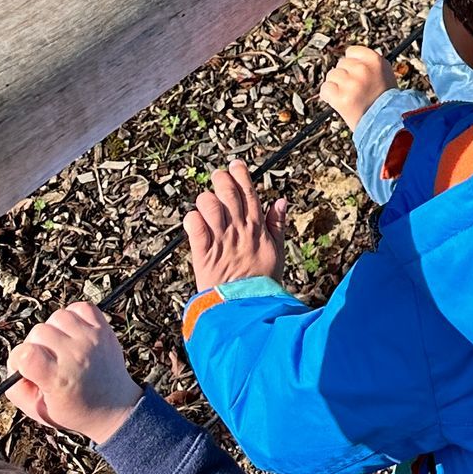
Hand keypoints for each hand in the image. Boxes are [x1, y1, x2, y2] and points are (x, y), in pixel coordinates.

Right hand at [8, 301, 141, 444]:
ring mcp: (92, 339)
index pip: (26, 354)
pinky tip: (72, 334)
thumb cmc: (73, 409)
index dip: (17, 359)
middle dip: (34, 346)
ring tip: (59, 347)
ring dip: (53, 330)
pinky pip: (81, 307)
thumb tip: (12, 363)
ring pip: (57, 316)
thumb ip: (16, 389)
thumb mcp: (38, 411)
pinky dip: (73, 316)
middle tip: (44, 361)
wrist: (114, 407)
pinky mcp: (103, 329)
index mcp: (59, 379)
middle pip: (39, 332)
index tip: (24, 368)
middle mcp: (76, 355)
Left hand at [186, 160, 287, 293]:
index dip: (241, 174)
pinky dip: (191, 220)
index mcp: (256, 227)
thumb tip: (281, 200)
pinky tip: (193, 221)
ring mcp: (221, 240)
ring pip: (209, 205)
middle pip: (228, 191)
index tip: (235, 165)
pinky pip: (194, 227)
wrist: (247, 308)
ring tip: (205, 204)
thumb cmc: (262, 282)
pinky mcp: (204, 254)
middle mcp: (238, 230)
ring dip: (205, 200)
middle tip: (217, 176)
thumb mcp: (277, 251)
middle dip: (221, 178)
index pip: (249, 191)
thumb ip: (277, 224)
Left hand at [320, 44, 394, 130]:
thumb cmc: (387, 102)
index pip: (352, 51)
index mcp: (375, 60)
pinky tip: (338, 101)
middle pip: (341, 63)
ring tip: (348, 96)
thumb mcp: (385, 74)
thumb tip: (352, 57)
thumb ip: (370, 63)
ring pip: (332, 75)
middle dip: (344, 75)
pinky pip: (325, 89)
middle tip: (353, 89)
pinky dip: (328, 96)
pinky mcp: (341, 98)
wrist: (386, 125)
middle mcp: (363, 69)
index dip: (351, 63)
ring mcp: (351, 84)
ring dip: (336, 86)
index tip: (353, 71)